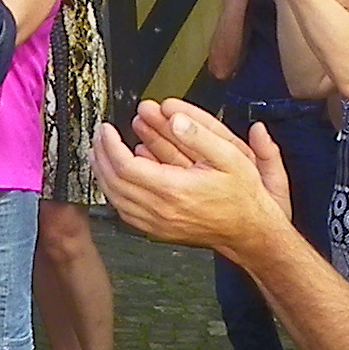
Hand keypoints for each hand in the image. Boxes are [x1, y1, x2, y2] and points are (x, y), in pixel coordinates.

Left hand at [91, 98, 294, 259]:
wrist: (249, 231)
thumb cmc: (242, 196)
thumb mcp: (230, 157)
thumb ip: (200, 135)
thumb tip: (174, 118)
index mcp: (174, 190)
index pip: (126, 166)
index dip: (111, 145)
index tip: (107, 128)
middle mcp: (161, 210)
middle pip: (114, 182)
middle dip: (101, 155)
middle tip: (99, 135)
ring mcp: (157, 224)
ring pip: (115, 198)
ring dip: (103, 173)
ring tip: (99, 152)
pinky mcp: (157, 231)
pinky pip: (124, 211)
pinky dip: (113, 191)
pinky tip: (114, 177)